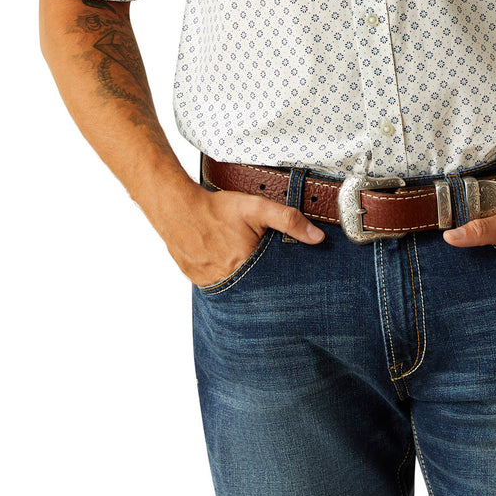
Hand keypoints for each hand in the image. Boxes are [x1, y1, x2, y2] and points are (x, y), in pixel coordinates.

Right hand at [155, 182, 323, 286]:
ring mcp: (210, 283)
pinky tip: (222, 258)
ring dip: (241, 278)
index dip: (278, 278)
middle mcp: (227, 280)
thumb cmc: (216, 208)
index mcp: (244, 265)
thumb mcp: (257, 208)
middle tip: (256, 261)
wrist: (177, 209)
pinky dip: (223, 275)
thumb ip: (288, 220)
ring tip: (237, 257)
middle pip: (254, 287)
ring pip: (235, 288)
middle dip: (260, 279)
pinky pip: (217, 285)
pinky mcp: (197, 281)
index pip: (272, 283)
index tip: (283, 277)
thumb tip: (317, 237)